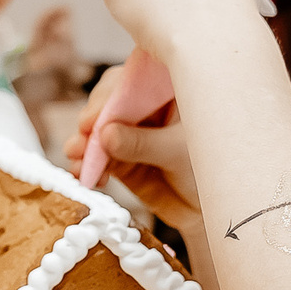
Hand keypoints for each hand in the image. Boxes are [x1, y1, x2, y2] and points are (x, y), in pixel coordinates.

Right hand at [69, 67, 201, 225]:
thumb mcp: (180, 153)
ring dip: (83, 142)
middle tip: (84, 137)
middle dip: (93, 119)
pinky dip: (87, 163)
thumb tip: (106, 135)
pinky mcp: (121, 157)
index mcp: (171, 90)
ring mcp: (133, 131)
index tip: (96, 117)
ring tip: (78, 159)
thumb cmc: (212, 173)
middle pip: (110, 99)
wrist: (212, 211)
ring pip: (99, 128)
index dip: (111, 94)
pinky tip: (84, 173)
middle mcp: (148, 106)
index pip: (135, 77)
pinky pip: (98, 155)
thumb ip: (143, 144)